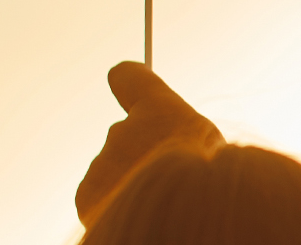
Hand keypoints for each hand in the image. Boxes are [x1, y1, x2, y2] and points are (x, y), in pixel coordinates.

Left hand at [74, 62, 222, 229]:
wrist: (184, 222)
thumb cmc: (213, 190)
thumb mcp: (212, 156)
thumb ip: (184, 139)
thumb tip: (171, 149)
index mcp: (159, 111)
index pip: (129, 78)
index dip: (130, 84)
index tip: (125, 86)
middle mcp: (122, 130)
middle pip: (128, 139)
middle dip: (142, 156)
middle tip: (168, 183)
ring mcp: (101, 163)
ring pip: (116, 174)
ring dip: (131, 188)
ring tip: (160, 210)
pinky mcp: (86, 197)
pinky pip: (101, 201)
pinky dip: (116, 211)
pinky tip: (141, 222)